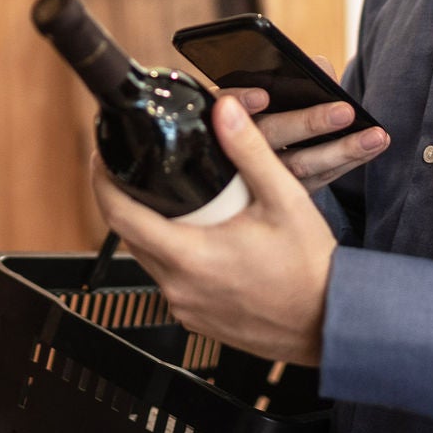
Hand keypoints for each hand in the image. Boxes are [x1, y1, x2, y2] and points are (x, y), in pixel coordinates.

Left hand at [90, 96, 336, 365]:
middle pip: (131, 237)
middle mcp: (180, 288)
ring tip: (172, 200)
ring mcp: (187, 308)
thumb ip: (249, 150)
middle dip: (127, 201)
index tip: (102, 158)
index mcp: (190, 257)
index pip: (120, 217)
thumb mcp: (283, 198)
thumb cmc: (309, 268)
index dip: (103, 183)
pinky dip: (174, 257)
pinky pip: (171, 282)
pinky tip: (200, 239)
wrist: (330, 321)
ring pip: (150, 260)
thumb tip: (224, 110)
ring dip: (153, 230)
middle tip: (136, 170)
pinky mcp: (198, 319)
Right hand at [219, 56, 388, 191]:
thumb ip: (295, 74)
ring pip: (300, 165)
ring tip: (376, 136)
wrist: (264, 162)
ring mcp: (264, 176)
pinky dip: (346, 162)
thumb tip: (320, 67)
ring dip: (341, 149)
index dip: (241, 99)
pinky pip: (319, 178)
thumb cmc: (272, 107)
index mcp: (229, 113)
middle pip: (270, 136)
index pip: (226, 103)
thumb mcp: (273, 87)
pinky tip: (372, 147)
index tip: (262, 96)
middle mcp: (240, 146)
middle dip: (309, 122)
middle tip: (345, 112)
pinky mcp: (287, 191)